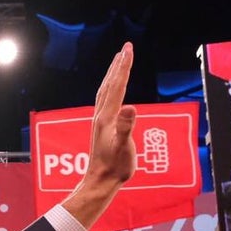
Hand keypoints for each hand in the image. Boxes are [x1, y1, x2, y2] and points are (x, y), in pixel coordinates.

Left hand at [83, 43, 136, 187]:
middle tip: (126, 48)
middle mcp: (101, 116)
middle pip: (110, 84)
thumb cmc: (115, 167)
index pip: (118, 86)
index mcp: (108, 117)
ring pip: (106, 92)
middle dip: (119, 65)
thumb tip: (130, 107)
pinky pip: (105, 102)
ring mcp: (100, 122)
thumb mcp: (125, 147)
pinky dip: (110, 90)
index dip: (124, 67)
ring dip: (113, 75)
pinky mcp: (102, 129)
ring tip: (118, 62)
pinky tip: (112, 92)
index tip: (129, 49)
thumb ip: (126, 127)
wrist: (100, 181)